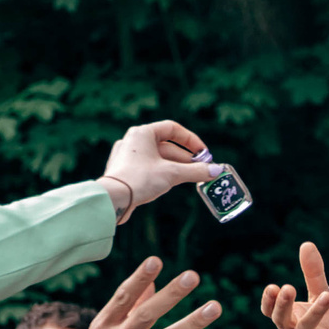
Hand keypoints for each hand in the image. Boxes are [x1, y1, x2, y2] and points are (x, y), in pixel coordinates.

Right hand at [31, 259, 229, 328]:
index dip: (139, 279)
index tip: (155, 261)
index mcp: (103, 326)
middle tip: (192, 276)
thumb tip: (152, 281)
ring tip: (215, 306)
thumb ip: (128, 308)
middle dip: (170, 295)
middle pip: (147, 315)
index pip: (123, 298)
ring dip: (193, 322)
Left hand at [99, 122, 216, 217]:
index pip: (172, 129)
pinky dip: (161, 173)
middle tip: (200, 169)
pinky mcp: (124, 171)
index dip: (191, 140)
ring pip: (157, 158)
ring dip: (175, 167)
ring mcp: (126, 156)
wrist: (112, 199)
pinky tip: (170, 184)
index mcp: (142, 133)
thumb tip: (216, 171)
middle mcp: (133, 140)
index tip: (203, 153)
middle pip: (166, 146)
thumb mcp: (172, 174)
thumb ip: (195, 171)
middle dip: (185, 158)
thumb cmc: (140, 179)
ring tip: (189, 178)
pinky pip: (148, 168)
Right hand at [260, 243, 328, 328]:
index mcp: (289, 320)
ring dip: (314, 314)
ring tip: (327, 296)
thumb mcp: (320, 297)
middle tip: (288, 288)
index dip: (268, 302)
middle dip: (283, 306)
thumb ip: (312, 274)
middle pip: (282, 322)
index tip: (273, 288)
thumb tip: (306, 244)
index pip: (270, 313)